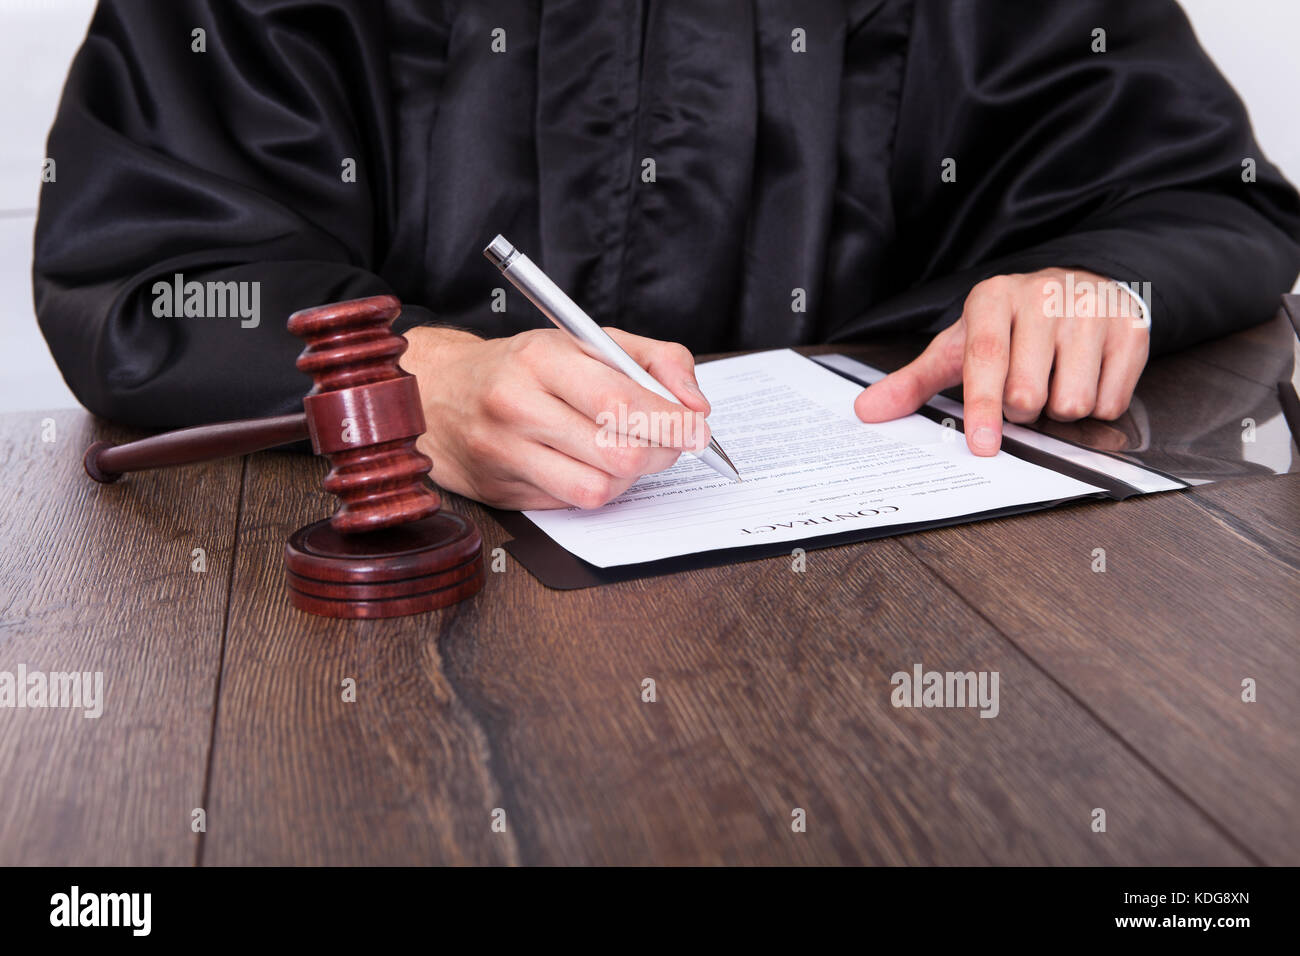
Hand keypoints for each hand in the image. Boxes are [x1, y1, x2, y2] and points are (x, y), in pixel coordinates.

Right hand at [400, 326, 710, 509]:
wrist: (443, 395)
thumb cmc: (527, 366)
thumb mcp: (590, 340)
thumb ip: (655, 360)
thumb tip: (696, 406)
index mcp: (541, 358)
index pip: (620, 400)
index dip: (671, 422)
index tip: (696, 429)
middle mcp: (517, 406)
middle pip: (617, 454)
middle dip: (660, 453)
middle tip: (670, 443)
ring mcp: (506, 454)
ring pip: (599, 489)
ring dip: (631, 477)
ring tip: (629, 453)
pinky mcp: (504, 492)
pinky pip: (574, 505)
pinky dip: (600, 489)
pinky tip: (594, 465)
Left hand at [854, 269, 1149, 454]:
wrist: (1079, 285)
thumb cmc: (1009, 326)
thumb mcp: (959, 345)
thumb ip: (914, 382)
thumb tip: (866, 412)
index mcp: (992, 298)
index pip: (985, 359)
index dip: (982, 407)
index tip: (983, 446)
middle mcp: (1042, 296)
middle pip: (1029, 391)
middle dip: (1023, 408)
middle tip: (1023, 389)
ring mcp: (1091, 310)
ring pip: (1073, 401)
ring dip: (1060, 408)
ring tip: (1054, 378)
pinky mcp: (1132, 328)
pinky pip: (1111, 401)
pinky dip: (1097, 404)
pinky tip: (1086, 376)